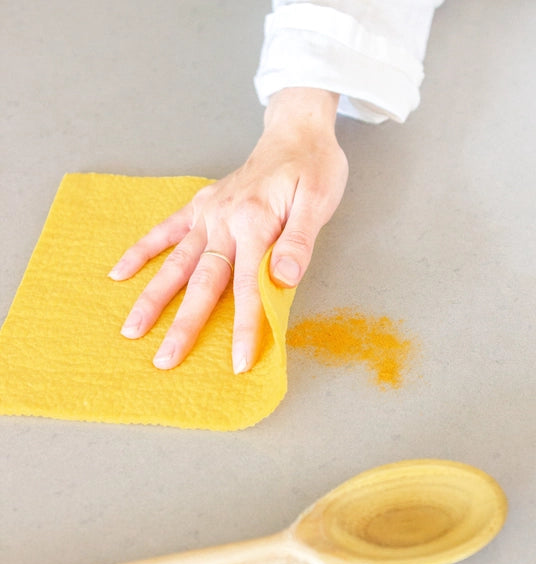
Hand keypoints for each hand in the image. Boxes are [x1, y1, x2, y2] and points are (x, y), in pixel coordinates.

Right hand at [109, 88, 347, 372]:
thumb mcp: (319, 202)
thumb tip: (283, 279)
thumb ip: (299, 242)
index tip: (238, 362)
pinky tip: (120, 272)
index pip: (249, 288)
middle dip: (184, 324)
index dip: (245, 328)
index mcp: (256, 225)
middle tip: (164, 360)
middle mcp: (225, 221)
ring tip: (131, 328)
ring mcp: (208, 214)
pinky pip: (165, 229)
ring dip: (153, 296)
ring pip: (177, 262)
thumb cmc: (314, 169)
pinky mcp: (201, 205)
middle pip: (203, 283)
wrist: (297, 133)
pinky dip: (142, 250)